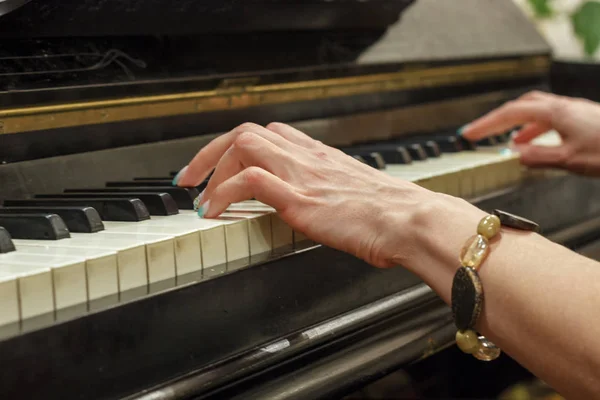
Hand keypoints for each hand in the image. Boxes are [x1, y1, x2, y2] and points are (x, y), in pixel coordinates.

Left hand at [175, 122, 484, 268]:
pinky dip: (223, 193)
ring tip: (198, 199)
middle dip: (211, 152)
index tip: (219, 167)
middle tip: (191, 179)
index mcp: (320, 156)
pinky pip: (249, 180)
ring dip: (211, 169)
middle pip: (247, 132)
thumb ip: (332, 192)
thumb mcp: (357, 194)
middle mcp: (307, 158)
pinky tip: (213, 212)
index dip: (236, 147)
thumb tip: (321, 205)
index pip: (269, 134)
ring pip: (243, 145)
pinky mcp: (301, 199)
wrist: (413, 222)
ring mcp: (302, 176)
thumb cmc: (394, 215)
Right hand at [460, 91, 599, 175]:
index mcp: (555, 113)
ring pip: (537, 112)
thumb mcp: (569, 160)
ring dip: (518, 125)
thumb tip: (515, 157)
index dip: (486, 125)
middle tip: (482, 133)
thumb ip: (539, 158)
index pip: (510, 114)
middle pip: (522, 106)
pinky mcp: (584, 119)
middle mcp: (563, 107)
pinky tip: (538, 144)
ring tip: (508, 143)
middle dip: (499, 120)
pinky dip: (536, 130)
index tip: (468, 135)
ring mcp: (575, 111)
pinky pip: (551, 119)